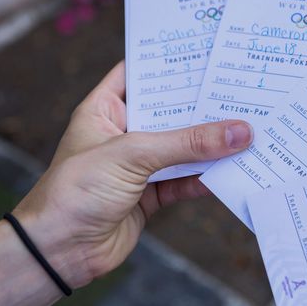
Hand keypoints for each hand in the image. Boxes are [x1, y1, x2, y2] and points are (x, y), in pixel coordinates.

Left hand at [13, 61, 253, 287]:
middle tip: (239, 89)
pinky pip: (186, 180)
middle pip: (171, 112)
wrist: (58, 253)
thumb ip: (186, 143)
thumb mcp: (131, 155)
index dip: (170, 62)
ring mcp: (139, 165)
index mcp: (105, 109)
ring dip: (211, 143)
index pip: (140, 73)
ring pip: (183, 148)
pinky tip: (233, 169)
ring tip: (248, 128)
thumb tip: (238, 132)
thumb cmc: (76, 191)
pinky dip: (208, 177)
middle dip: (203, 104)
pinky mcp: (151, 194)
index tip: (206, 52)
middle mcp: (124, 133)